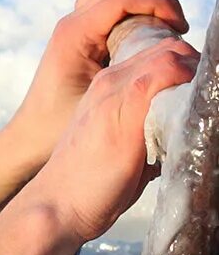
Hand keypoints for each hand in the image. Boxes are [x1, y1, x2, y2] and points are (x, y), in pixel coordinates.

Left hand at [6, 0, 188, 171]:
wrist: (26, 141)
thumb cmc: (58, 128)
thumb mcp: (101, 101)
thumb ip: (132, 72)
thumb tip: (172, 53)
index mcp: (74, 34)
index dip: (160, 3)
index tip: (180, 27)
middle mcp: (70, 24)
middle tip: (178, 27)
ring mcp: (71, 28)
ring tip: (166, 19)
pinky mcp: (75, 37)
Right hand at [32, 34, 199, 242]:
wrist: (56, 205)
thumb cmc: (88, 188)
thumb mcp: (116, 148)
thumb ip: (144, 130)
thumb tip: (177, 133)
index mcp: (104, 91)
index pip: (155, 56)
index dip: (182, 67)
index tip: (190, 94)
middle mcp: (109, 83)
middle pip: (168, 48)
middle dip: (193, 66)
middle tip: (198, 99)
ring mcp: (117, 91)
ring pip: (172, 53)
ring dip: (194, 74)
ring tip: (194, 108)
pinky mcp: (129, 106)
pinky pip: (172, 71)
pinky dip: (190, 82)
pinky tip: (189, 112)